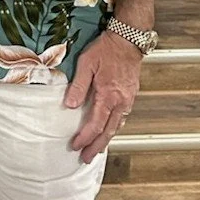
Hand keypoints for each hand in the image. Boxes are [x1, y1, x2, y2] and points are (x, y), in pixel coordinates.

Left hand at [64, 31, 141, 162]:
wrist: (129, 40)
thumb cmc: (106, 49)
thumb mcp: (86, 63)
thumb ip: (78, 86)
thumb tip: (69, 106)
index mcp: (109, 95)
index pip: (95, 124)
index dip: (85, 137)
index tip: (75, 145)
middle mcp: (121, 102)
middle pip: (108, 131)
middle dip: (96, 147)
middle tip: (86, 158)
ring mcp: (127, 100)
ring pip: (117, 126)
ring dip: (106, 140)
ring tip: (96, 150)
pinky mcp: (130, 96)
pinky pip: (121, 118)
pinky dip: (113, 128)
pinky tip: (108, 131)